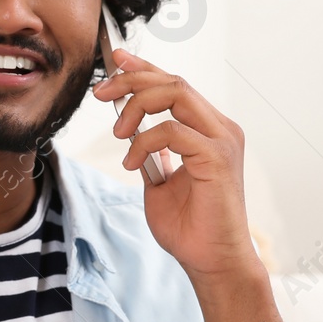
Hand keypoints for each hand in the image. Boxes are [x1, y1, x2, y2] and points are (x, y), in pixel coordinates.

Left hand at [92, 47, 261, 283]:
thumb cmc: (189, 227)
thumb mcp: (159, 182)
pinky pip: (172, 130)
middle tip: (100, 93)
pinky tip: (132, 163)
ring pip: (175, 93)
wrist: (210, 261)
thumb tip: (130, 130)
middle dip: (131, 79)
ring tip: (118, 134)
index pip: (175, 85)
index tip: (114, 60)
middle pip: (174, 81)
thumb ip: (150, 152)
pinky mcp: (218, 157)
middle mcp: (220, 128)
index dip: (144, 67)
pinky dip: (144, 141)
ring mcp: (222, 140)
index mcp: (208, 130)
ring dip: (136, 106)